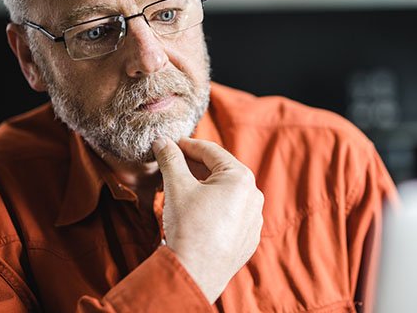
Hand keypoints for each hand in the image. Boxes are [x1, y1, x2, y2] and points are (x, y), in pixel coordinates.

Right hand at [152, 137, 263, 303]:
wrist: (195, 273)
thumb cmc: (189, 227)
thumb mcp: (177, 186)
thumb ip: (170, 159)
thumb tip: (162, 142)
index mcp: (241, 178)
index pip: (211, 152)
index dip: (187, 145)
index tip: (170, 144)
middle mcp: (254, 196)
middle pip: (220, 172)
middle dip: (195, 166)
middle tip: (172, 163)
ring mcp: (254, 219)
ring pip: (227, 194)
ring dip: (205, 187)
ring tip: (182, 188)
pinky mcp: (249, 238)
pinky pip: (231, 215)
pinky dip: (215, 209)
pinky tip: (197, 213)